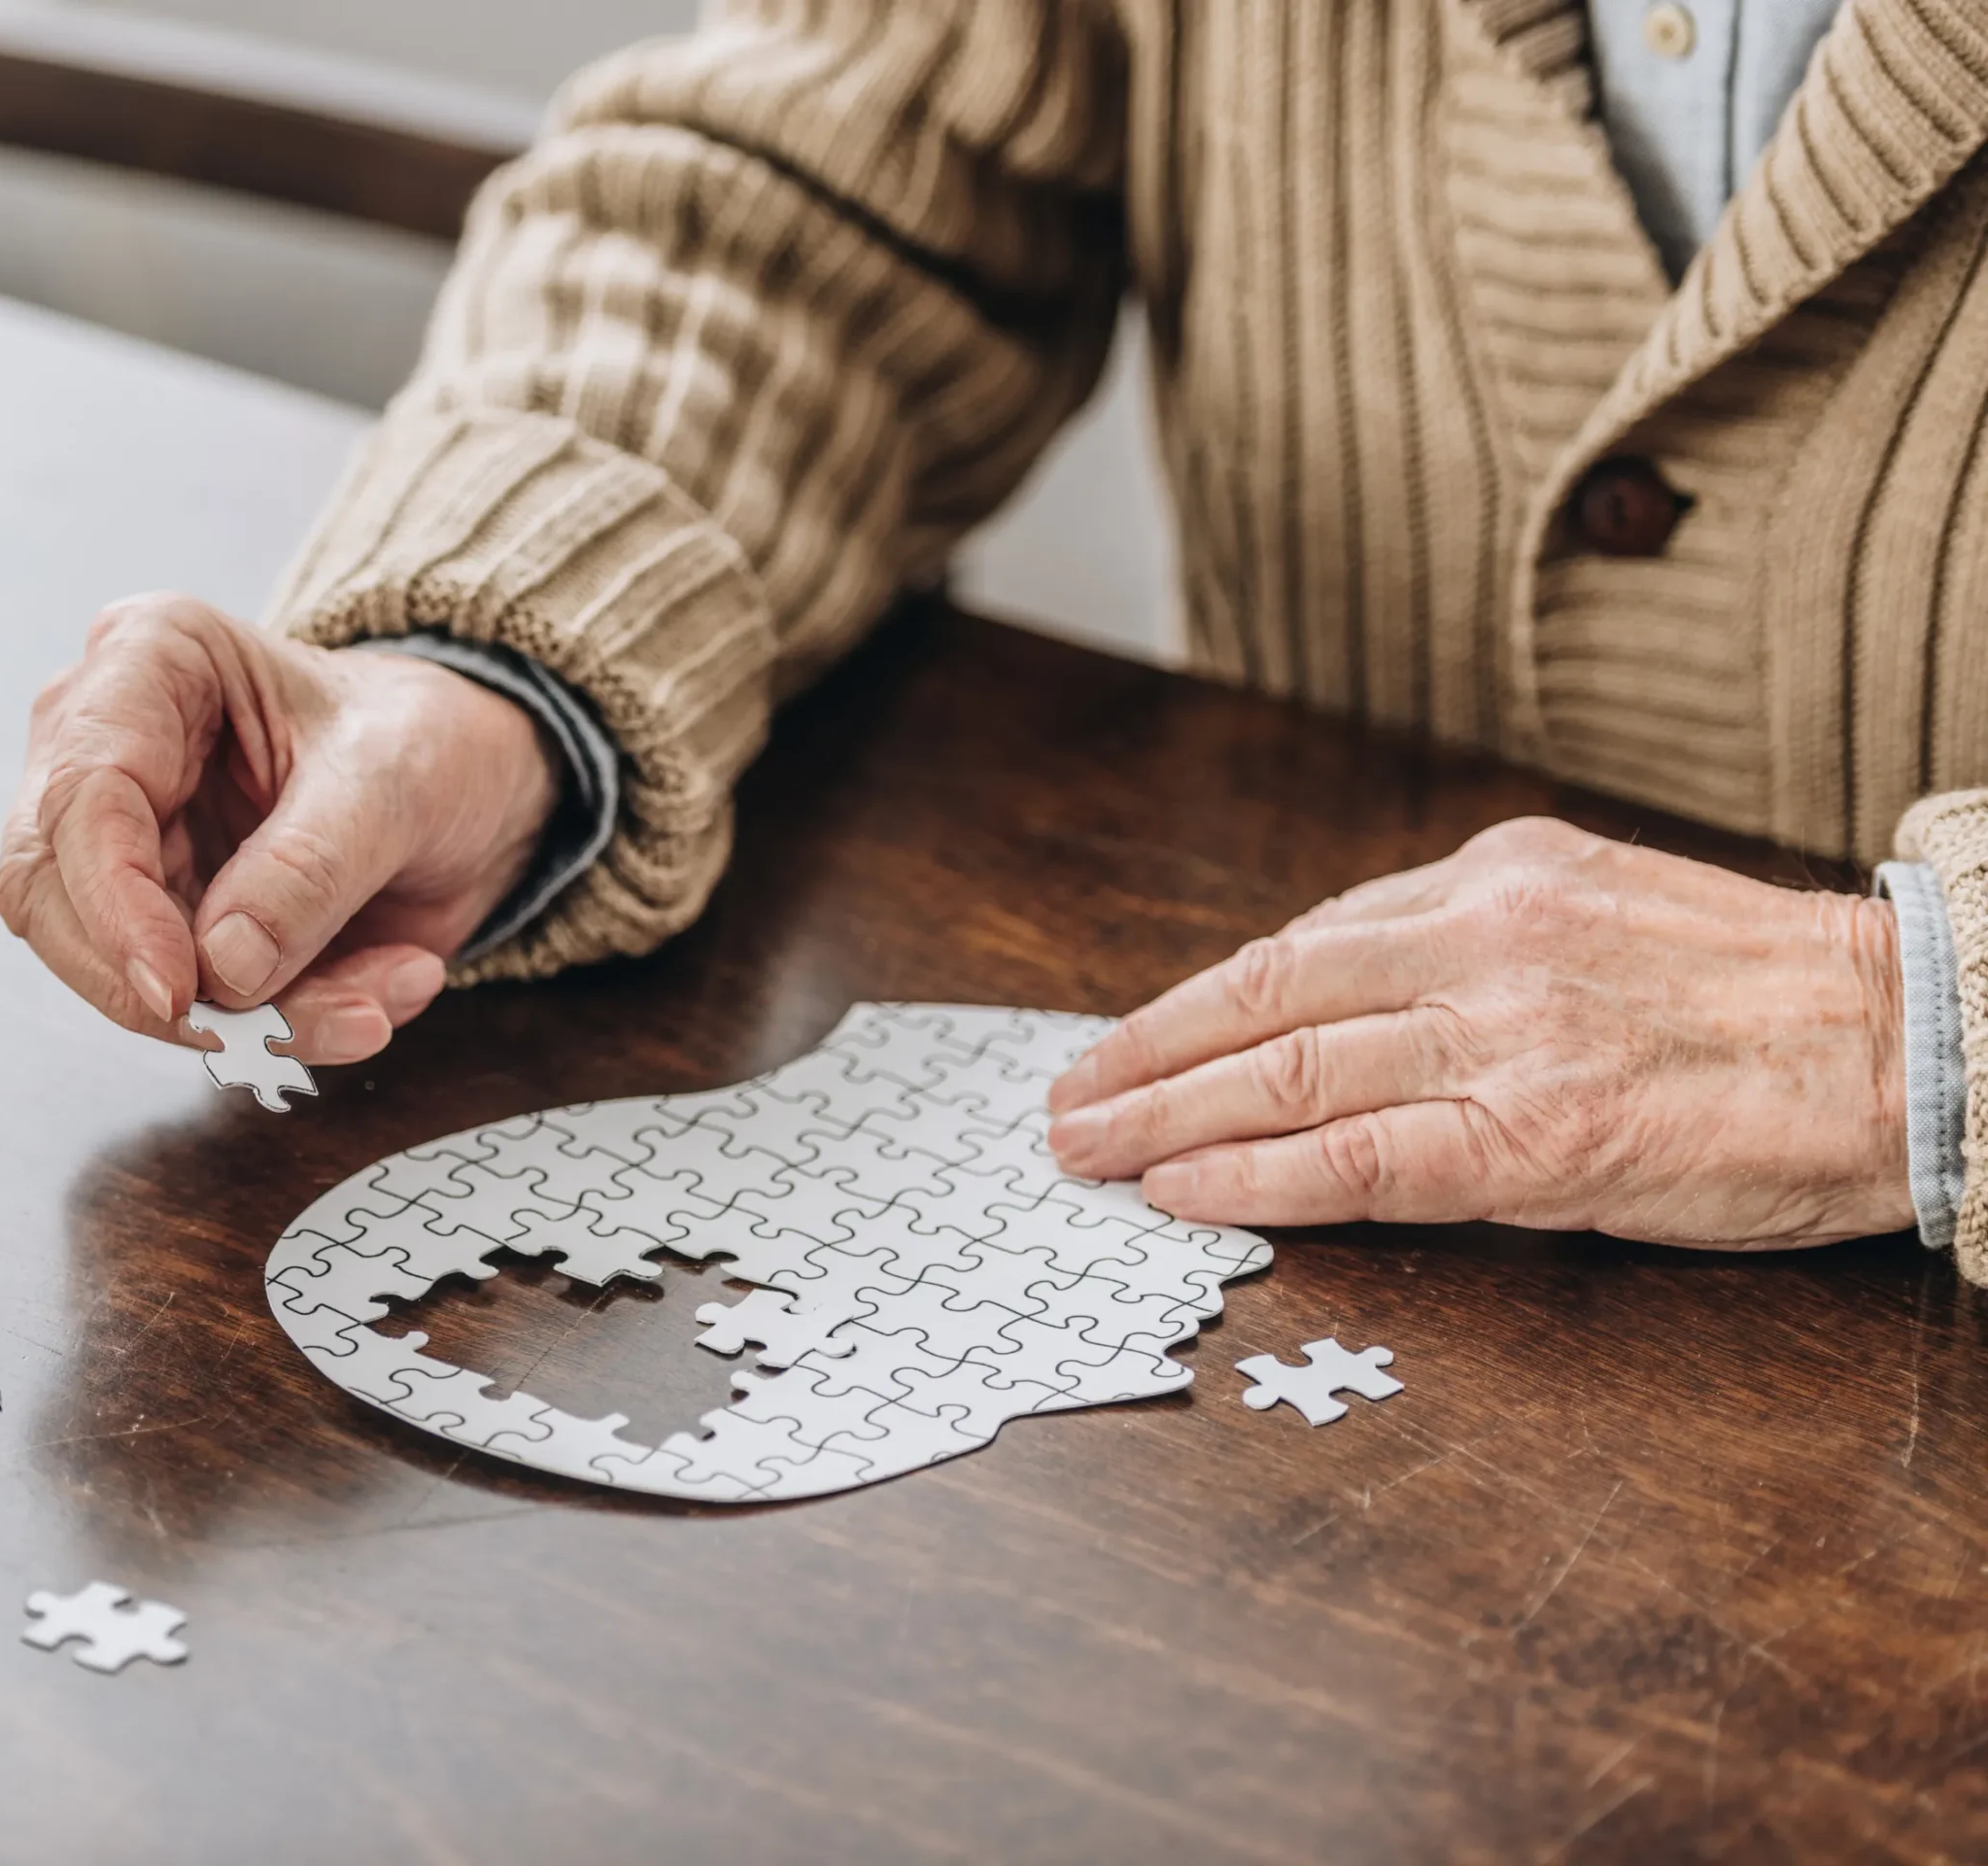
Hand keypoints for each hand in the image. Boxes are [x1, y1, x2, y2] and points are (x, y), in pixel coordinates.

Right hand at [0, 593, 560, 1064]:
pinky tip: (375, 996)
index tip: (180, 990)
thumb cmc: (426, 738)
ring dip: (250, 1020)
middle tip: (278, 1033)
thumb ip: (310, 867)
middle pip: (56, 897)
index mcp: (148, 659)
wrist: (472, 784)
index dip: (115, 908)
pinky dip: (283, 1024)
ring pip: (121, 971)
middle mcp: (107, 746)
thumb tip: (222, 965)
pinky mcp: (163, 920)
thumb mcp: (395, 781)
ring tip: (373, 1008)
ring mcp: (126, 842)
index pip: (81, 796)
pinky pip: (191, 1005)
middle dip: (170, 989)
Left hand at [1046, 818, 1913, 1249]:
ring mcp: (1504, 1037)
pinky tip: (1183, 1192)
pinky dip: (1254, 1177)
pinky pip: (1361, 1160)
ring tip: (1087, 1150)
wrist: (1913, 1038)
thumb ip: (1467, 939)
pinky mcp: (1538, 1138)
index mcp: (1493, 877)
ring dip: (1164, 1116)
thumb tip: (1336, 989)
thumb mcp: (1596, 909)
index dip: (1192, 1002)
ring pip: (1287, 1074)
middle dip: (1143, 1055)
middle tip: (1064, 1101)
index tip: (1124, 1039)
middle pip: (1263, 1000)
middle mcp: (1481, 941)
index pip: (1298, 944)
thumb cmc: (1757, 992)